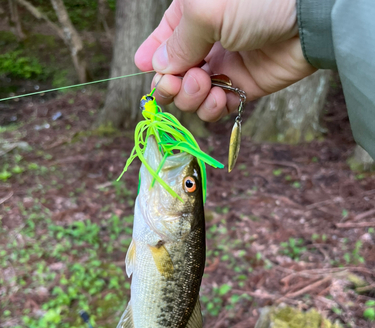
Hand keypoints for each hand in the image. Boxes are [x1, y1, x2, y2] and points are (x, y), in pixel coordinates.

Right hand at [135, 0, 315, 120]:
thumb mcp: (204, 11)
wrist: (307, 17)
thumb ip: (176, 42)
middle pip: (171, 75)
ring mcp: (223, 67)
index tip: (142, 69)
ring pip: (191, 96)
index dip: (150, 59)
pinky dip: (211, 109)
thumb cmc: (256, 0)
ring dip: (190, 97)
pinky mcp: (242, 88)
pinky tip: (219, 98)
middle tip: (179, 82)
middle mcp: (204, 42)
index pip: (161, 43)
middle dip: (169, 84)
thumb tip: (157, 68)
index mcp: (191, 16)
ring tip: (204, 85)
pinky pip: (215, 108)